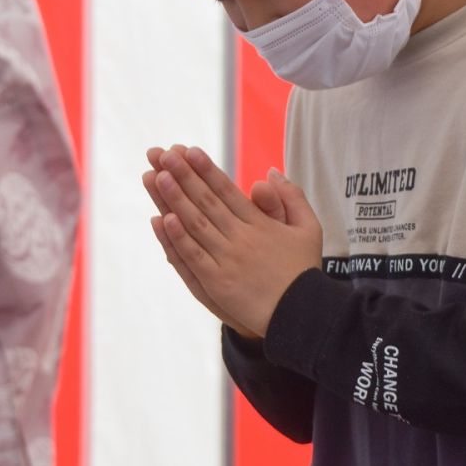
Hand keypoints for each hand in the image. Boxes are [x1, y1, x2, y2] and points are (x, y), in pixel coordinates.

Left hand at [146, 145, 322, 337]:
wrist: (302, 315)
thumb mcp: (309, 228)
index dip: (206, 169)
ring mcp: (227, 260)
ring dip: (174, 199)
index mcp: (260, 223)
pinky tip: (163, 219)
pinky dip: (178, 238)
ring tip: (156, 177)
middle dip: (183, 175)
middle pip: (206, 201)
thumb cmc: (303, 270)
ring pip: (195, 224)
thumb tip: (270, 172)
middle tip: (163, 154)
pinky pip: (194, 256)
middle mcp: (241, 237)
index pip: (227, 190)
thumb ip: (291, 197)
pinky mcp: (218, 283)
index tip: (189, 151)